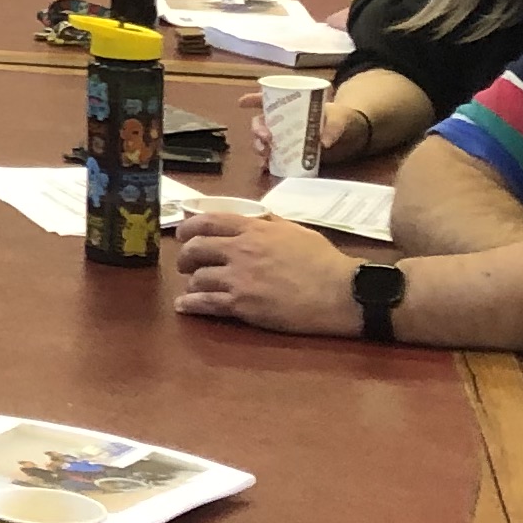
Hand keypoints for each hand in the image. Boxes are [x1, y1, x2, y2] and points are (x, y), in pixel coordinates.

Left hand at [170, 212, 365, 334]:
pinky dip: (190, 304)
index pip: (207, 222)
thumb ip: (270, 222)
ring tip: (193, 287)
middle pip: (195, 249)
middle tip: (186, 264)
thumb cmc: (323, 260)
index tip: (182, 236)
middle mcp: (240, 250)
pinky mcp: (243, 305)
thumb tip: (254, 216)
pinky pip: (206, 303)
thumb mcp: (296, 230)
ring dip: (192, 283)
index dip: (188, 228)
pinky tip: (184, 306)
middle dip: (185, 257)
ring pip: (198, 277)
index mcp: (253, 229)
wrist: (340, 292)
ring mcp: (239, 278)